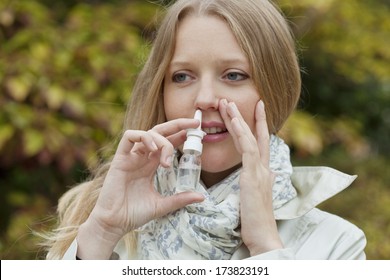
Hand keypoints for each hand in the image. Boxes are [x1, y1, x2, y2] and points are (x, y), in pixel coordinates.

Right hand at [77, 119, 204, 258]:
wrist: (115, 223)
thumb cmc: (134, 214)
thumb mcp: (162, 205)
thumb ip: (180, 199)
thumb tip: (201, 197)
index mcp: (151, 165)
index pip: (167, 143)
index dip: (181, 135)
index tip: (197, 133)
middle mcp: (142, 158)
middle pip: (160, 132)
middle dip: (177, 125)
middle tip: (194, 124)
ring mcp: (131, 157)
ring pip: (148, 133)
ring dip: (162, 140)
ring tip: (168, 158)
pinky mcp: (120, 159)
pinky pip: (129, 137)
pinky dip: (143, 137)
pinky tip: (153, 149)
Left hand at [220, 99, 281, 255]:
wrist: (264, 236)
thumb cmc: (256, 220)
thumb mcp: (257, 197)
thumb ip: (259, 183)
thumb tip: (267, 173)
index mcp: (264, 173)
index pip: (260, 144)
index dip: (257, 126)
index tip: (253, 111)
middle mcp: (265, 168)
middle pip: (257, 136)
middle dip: (247, 117)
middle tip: (234, 101)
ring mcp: (260, 171)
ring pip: (251, 138)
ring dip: (239, 120)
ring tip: (228, 104)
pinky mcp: (254, 177)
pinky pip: (248, 150)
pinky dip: (242, 134)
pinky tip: (235, 122)